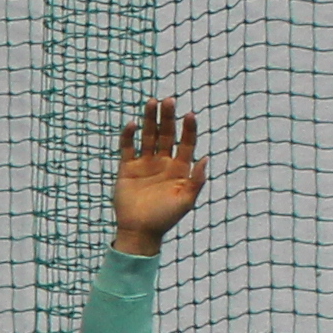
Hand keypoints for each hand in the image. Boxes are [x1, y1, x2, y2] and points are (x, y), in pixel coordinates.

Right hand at [113, 101, 206, 256]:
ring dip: (150, 120)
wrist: (139, 231)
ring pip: (148, 136)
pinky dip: (129, 136)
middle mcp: (163, 162)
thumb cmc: (165, 218)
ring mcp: (145, 164)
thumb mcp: (186, 201)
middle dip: (168, 117)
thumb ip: (196, 180)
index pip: (186, 143)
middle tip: (169, 100)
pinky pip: (128, 148)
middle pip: (166, 134)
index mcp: (179, 168)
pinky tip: (133, 124)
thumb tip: (205, 159)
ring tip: (152, 102)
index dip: (188, 129)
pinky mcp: (128, 168)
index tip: (190, 115)